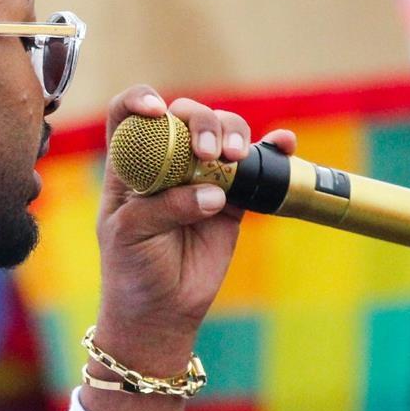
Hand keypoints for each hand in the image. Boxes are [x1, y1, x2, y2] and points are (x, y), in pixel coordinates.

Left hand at [90, 86, 297, 379]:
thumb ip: (165, 206)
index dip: (139, 100)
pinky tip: (282, 144)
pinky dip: (272, 149)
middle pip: (185, 116)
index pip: (126, 114)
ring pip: (222, 133)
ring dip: (234, 133)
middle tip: (209, 152)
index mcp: (129, 163)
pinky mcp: (232, 196)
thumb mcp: (131, 234)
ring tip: (236, 157)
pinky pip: (255, 166)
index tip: (157, 111)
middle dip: (200, 121)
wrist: (162, 310)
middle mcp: (166, 162)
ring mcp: (201, 176)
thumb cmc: (132, 268)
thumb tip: (213, 192)